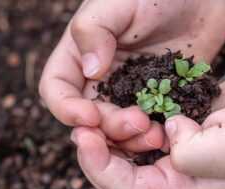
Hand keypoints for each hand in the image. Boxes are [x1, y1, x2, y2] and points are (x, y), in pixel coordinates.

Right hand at [39, 0, 224, 140]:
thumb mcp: (118, 3)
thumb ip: (94, 31)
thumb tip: (90, 71)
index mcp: (79, 55)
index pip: (56, 89)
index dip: (66, 108)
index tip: (89, 116)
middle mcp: (98, 78)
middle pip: (88, 117)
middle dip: (107, 127)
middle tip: (137, 122)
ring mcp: (127, 92)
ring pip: (115, 129)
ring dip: (130, 138)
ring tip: (156, 134)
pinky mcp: (154, 100)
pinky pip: (146, 126)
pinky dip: (152, 136)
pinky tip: (168, 133)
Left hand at [70, 68, 224, 188]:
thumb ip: (189, 153)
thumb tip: (166, 134)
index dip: (100, 167)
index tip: (84, 138)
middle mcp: (174, 174)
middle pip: (120, 173)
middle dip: (96, 152)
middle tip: (81, 127)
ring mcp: (174, 150)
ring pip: (127, 151)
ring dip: (109, 136)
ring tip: (95, 116)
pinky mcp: (176, 127)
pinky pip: (141, 129)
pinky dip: (126, 121)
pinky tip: (118, 107)